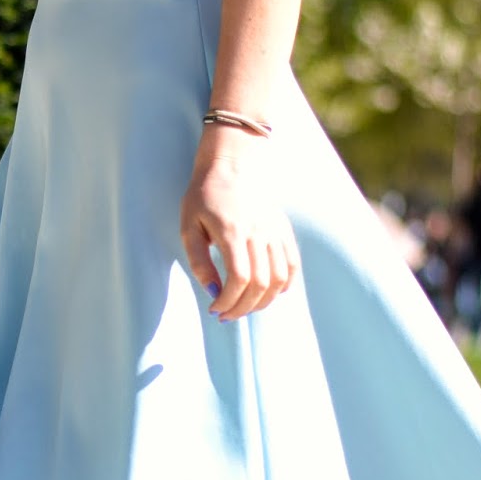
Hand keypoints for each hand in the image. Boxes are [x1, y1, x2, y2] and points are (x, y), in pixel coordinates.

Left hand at [179, 126, 301, 320]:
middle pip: (260, 284)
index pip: (239, 278)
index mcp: (232, 231)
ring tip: (245, 307)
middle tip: (226, 315)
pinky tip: (269, 294)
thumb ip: (199, 261)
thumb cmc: (204, 195)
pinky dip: (284, 285)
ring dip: (263, 301)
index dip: (228, 301)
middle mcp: (258, 232)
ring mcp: (274, 231)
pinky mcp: (283, 229)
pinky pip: (291, 264)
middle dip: (243, 307)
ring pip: (279, 279)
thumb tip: (213, 291)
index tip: (215, 309)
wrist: (231, 163)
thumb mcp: (188, 227)